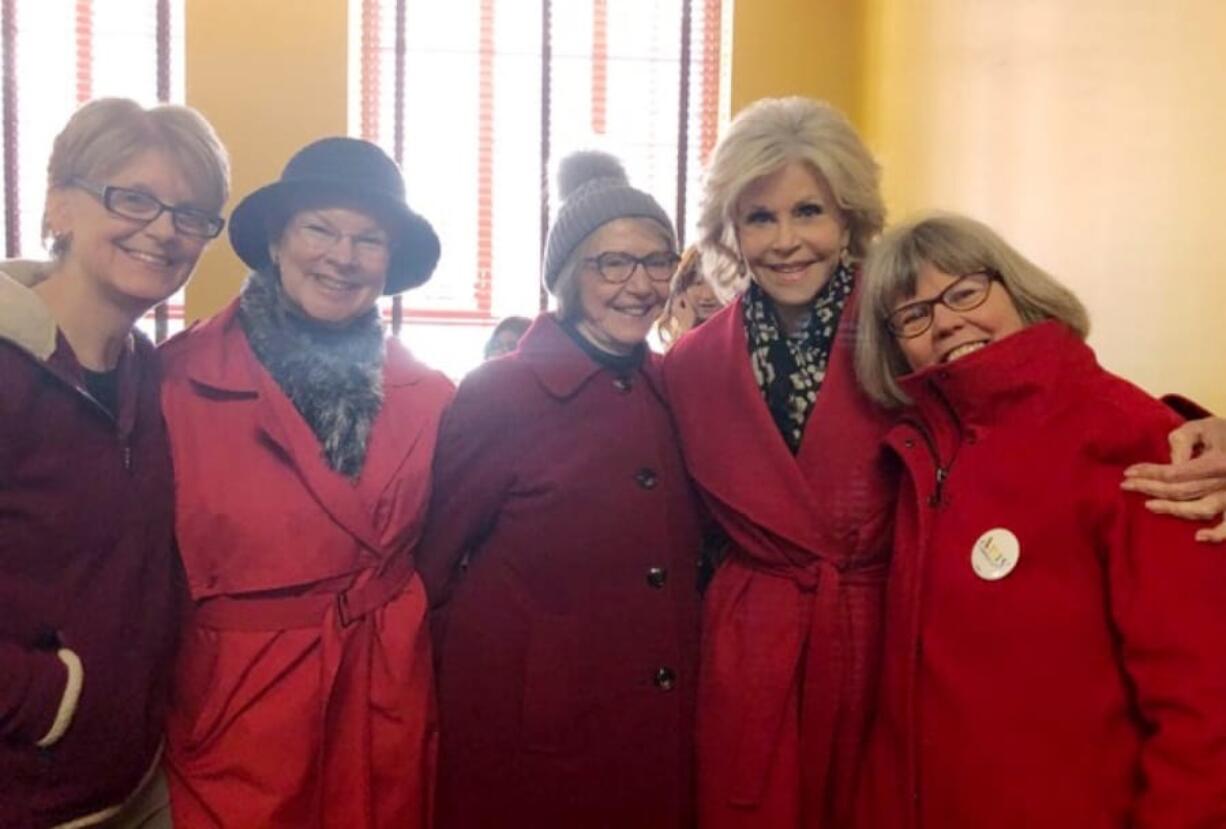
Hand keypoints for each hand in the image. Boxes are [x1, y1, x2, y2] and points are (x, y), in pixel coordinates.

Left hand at [1123, 418, 1225, 541]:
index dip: (1150, 474)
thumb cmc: (1223, 431)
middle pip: (1184, 491)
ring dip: (1174, 509)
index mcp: (1218, 462)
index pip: (1176, 473)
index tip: (1128, 472)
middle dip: (1151, 489)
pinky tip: (1199, 537)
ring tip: (1148, 505)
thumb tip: (1169, 465)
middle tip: (1126, 485)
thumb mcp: (1202, 427)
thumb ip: (1182, 441)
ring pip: (1202, 509)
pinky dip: (1219, 534)